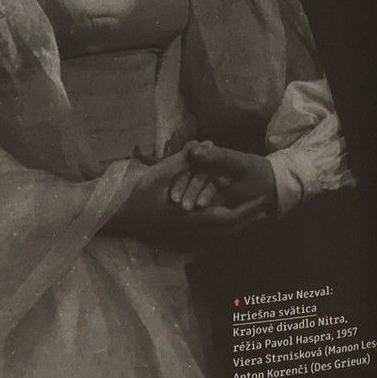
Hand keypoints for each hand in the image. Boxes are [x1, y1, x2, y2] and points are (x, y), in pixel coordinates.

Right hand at [112, 150, 267, 242]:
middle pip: (225, 229)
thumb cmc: (133, 195)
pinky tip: (223, 214)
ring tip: (252, 212)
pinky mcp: (176, 230)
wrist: (111, 216)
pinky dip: (219, 222)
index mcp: (188, 219)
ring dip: (235, 222)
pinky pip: (204, 229)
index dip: (245, 210)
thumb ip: (183, 160)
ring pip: (216, 231)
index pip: (225, 218)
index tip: (262, 203)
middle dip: (246, 219)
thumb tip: (204, 145)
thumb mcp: (158, 174)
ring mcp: (182, 232)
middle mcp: (188, 229)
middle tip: (265, 210)